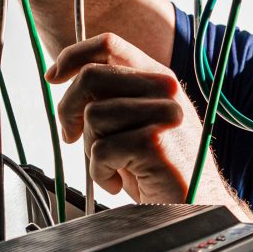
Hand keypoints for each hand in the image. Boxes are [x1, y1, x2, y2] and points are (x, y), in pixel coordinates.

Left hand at [45, 33, 212, 203]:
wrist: (198, 206)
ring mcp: (163, 114)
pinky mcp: (154, 142)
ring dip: (91, 148)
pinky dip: (100, 173)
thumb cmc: (163, 171)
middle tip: (71, 135)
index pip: (110, 45)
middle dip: (68, 109)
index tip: (54, 76)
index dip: (73, 56)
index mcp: (160, 79)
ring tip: (112, 167)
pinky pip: (101, 150)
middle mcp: (165, 90)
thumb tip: (67, 83)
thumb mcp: (139, 123)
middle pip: (92, 77)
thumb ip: (114, 97)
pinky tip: (118, 183)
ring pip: (93, 115)